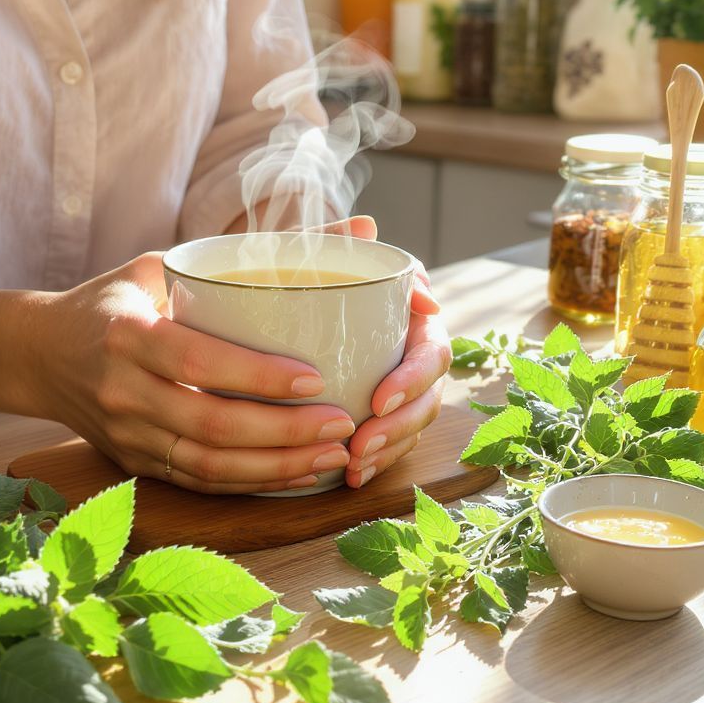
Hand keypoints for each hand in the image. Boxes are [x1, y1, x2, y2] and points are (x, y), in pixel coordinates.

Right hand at [32, 254, 356, 493]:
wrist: (39, 354)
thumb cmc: (113, 300)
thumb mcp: (161, 263)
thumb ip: (249, 250)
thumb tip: (356, 228)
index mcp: (127, 334)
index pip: (198, 361)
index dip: (257, 376)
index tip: (314, 378)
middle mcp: (122, 391)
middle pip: (211, 425)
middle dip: (284, 433)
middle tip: (342, 425)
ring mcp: (126, 435)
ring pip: (209, 465)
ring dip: (277, 468)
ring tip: (333, 456)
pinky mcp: (133, 462)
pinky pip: (198, 482)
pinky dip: (250, 484)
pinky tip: (295, 474)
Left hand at [329, 217, 451, 488]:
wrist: (271, 303)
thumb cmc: (302, 277)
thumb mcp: (310, 253)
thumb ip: (335, 234)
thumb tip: (370, 227)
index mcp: (412, 319)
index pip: (432, 351)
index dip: (414, 378)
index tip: (379, 398)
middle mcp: (414, 354)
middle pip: (429, 396)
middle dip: (400, 426)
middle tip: (361, 443)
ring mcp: (402, 386)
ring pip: (413, 425)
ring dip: (389, 449)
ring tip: (354, 464)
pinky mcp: (385, 412)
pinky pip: (394, 443)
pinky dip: (376, 461)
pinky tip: (351, 475)